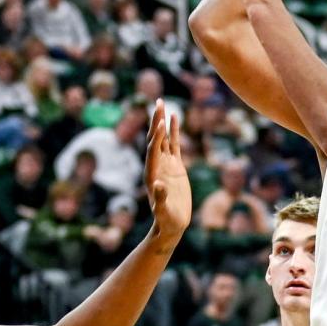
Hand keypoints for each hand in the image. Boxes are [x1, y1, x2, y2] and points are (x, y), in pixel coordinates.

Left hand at [145, 99, 191, 242]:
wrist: (172, 224)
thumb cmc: (166, 220)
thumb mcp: (163, 210)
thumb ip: (160, 198)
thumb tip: (158, 184)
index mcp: (151, 173)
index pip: (152, 150)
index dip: (156, 137)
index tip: (160, 122)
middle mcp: (156, 165)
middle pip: (154, 138)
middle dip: (155, 120)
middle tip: (157, 101)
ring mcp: (166, 164)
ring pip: (163, 138)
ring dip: (162, 121)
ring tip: (162, 102)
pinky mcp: (176, 166)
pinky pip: (174, 144)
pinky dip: (174, 130)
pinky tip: (175, 116)